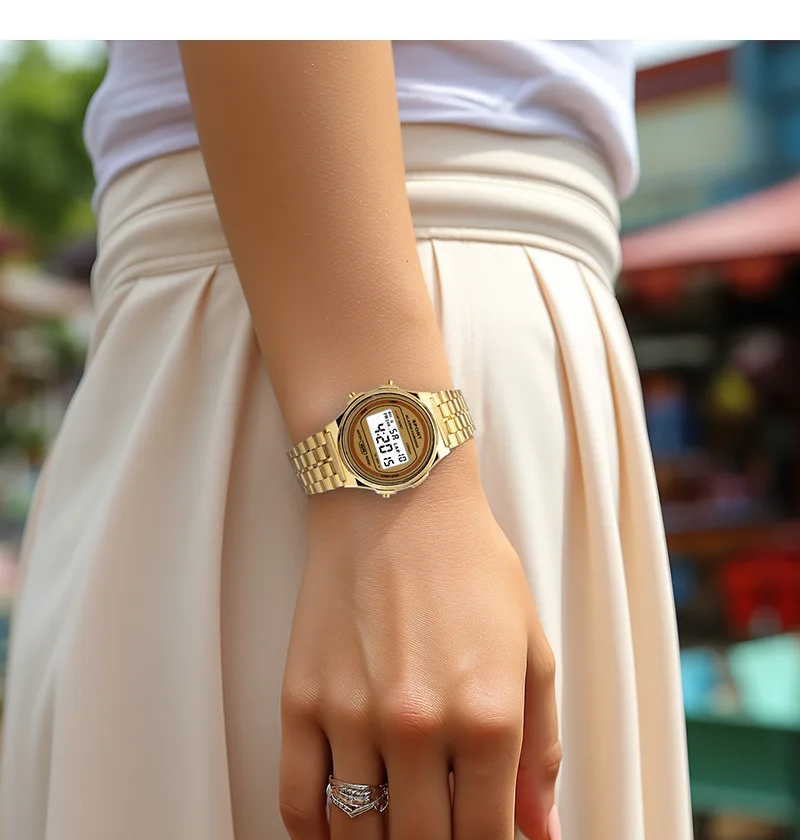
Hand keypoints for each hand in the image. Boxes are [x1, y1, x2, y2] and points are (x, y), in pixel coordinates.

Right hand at [279, 447, 560, 839]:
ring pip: (359, 834)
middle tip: (440, 830)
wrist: (395, 500)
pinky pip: (297, 800)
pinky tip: (336, 834)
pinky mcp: (300, 698)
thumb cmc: (471, 565)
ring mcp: (350, 714)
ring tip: (396, 830)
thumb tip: (540, 832)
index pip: (486, 836)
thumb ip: (541, 747)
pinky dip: (315, 835)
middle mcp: (417, 725)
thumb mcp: (530, 647)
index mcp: (488, 715)